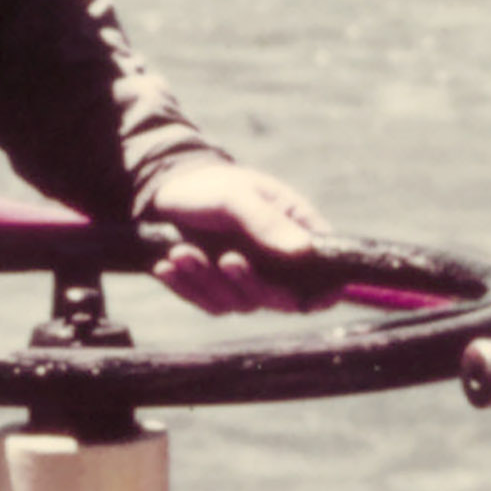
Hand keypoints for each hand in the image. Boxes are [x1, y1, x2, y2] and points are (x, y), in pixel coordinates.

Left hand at [144, 157, 339, 315]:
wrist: (165, 191)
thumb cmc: (210, 186)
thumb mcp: (236, 196)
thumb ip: (266, 221)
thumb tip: (304, 251)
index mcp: (296, 231)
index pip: (325, 271)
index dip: (325, 291)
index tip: (309, 300)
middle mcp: (277, 261)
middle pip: (282, 298)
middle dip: (251, 283)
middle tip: (225, 259)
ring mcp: (247, 279)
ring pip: (242, 304)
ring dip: (209, 281)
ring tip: (180, 252)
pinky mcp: (217, 289)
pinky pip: (209, 303)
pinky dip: (186, 287)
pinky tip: (165, 266)